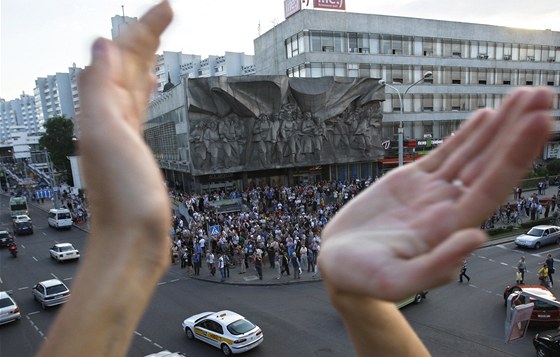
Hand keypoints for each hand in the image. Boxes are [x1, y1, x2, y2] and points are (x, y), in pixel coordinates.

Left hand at [77, 1, 172, 271]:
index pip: (121, 54)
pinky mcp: (137, 149)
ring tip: (158, 42)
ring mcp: (124, 133)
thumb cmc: (122, 197)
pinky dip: (145, 89)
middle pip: (126, 64)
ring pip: (133, 83)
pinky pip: (139, 108)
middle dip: (146, 36)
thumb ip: (98, 88)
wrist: (131, 240)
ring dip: (145, 58)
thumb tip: (101, 43)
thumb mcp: (106, 135)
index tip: (170, 8)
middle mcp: (109, 117)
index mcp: (101, 109)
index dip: (144, 28)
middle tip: (170, 13)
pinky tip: (150, 85)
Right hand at [319, 87, 552, 301]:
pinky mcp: (413, 181)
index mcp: (449, 228)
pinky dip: (467, 134)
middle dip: (517, 130)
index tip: (538, 122)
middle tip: (543, 94)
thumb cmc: (363, 278)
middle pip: (491, 163)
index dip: (516, 155)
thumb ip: (437, 265)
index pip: (492, 187)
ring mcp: (433, 192)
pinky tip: (488, 116)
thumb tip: (478, 236)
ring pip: (473, 153)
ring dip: (501, 126)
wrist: (339, 263)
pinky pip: (446, 153)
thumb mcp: (394, 281)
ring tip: (527, 95)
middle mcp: (449, 206)